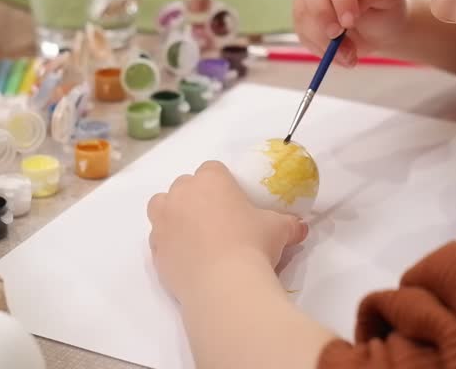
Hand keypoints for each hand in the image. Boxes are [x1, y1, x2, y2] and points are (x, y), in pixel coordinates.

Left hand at [147, 161, 308, 304]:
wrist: (224, 285)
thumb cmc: (252, 245)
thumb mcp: (279, 230)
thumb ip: (288, 224)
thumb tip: (301, 227)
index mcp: (210, 180)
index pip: (211, 169)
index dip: (221, 182)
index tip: (232, 200)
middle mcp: (181, 194)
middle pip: (184, 186)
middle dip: (196, 197)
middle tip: (216, 220)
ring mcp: (163, 221)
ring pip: (162, 207)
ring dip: (174, 215)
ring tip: (194, 235)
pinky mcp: (155, 249)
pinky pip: (159, 239)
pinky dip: (169, 244)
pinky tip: (188, 258)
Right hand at [293, 0, 408, 66]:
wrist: (378, 28)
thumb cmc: (385, 5)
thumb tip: (350, 4)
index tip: (351, 21)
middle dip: (322, 14)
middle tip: (338, 37)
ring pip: (303, 12)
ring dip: (324, 40)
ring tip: (350, 54)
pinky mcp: (301, 17)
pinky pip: (302, 33)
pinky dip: (320, 49)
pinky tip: (340, 54)